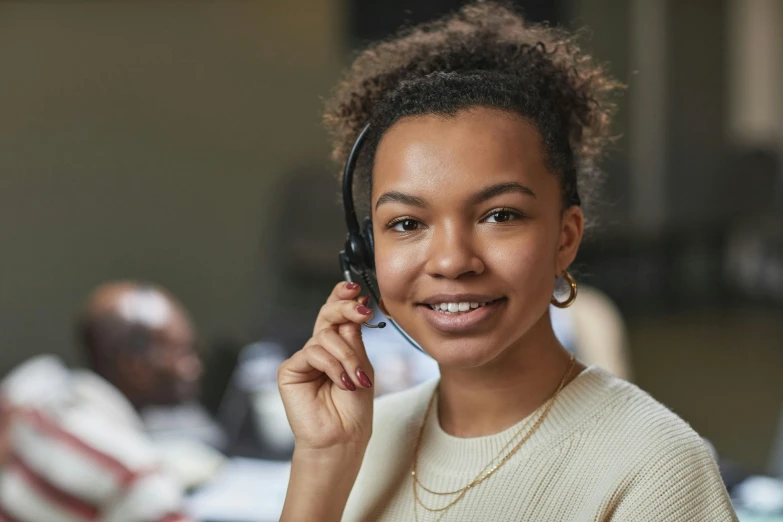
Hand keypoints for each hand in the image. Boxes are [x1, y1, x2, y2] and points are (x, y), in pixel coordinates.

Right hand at [277, 282, 374, 450]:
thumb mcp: (362, 365)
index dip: (343, 297)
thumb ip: (353, 337)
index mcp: (337, 345)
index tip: (356, 288)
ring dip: (346, 357)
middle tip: (362, 310)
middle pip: (327, 315)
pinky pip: (313, 353)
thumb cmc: (354, 408)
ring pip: (325, 337)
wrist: (343, 438)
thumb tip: (353, 304)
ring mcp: (304, 358)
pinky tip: (342, 383)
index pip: (336, 314)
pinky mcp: (290, 370)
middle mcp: (319, 348)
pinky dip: (332, 366)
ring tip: (356, 380)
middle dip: (344, 308)